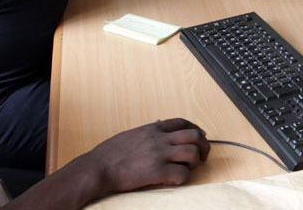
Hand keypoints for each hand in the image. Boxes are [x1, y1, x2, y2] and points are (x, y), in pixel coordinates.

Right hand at [86, 118, 209, 194]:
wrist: (98, 167)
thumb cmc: (110, 153)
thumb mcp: (132, 134)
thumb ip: (148, 130)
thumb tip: (159, 123)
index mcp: (152, 129)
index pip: (182, 122)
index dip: (195, 129)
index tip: (200, 136)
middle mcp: (159, 138)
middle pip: (194, 135)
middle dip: (203, 145)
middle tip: (203, 156)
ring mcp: (159, 154)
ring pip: (192, 152)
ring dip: (195, 161)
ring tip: (190, 168)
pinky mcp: (157, 171)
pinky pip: (182, 173)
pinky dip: (183, 177)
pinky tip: (176, 179)